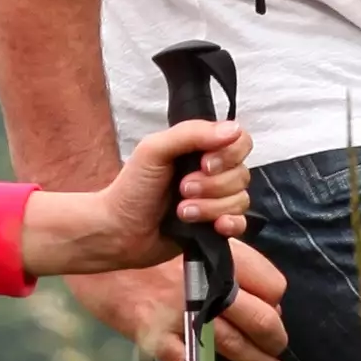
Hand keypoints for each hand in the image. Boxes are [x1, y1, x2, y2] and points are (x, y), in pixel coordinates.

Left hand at [21, 120, 251, 279]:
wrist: (119, 230)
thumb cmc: (132, 187)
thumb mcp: (155, 150)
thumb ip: (191, 134)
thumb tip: (233, 130)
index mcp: (201, 149)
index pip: (240, 142)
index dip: (229, 154)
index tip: (204, 164)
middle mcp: (213, 173)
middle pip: (241, 174)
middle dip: (212, 185)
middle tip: (181, 189)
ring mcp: (216, 201)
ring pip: (240, 200)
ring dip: (210, 207)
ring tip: (182, 212)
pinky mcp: (215, 227)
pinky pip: (241, 224)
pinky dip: (230, 225)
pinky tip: (215, 227)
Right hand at [65, 241, 288, 360]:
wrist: (99, 241)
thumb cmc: (148, 241)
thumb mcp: (193, 238)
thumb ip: (224, 261)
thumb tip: (254, 295)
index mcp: (219, 256)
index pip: (271, 286)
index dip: (277, 304)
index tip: (273, 314)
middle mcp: (205, 284)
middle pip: (261, 319)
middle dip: (275, 341)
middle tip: (277, 351)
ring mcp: (180, 310)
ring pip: (232, 344)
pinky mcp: (154, 333)